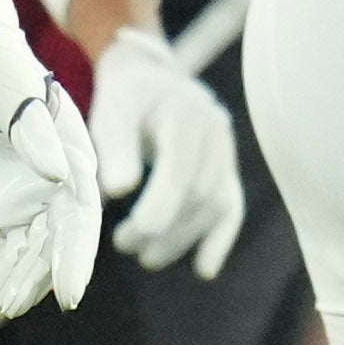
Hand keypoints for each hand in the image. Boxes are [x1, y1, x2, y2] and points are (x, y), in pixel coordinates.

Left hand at [0, 0, 107, 317]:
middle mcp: (54, 186)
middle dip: (39, 278)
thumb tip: (60, 176)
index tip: (69, 292)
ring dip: (12, 282)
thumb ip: (35, 132)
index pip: (81, 217)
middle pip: (55, 243)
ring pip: (25, 254)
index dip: (76, 256)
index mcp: (72, 157)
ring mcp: (23, 201)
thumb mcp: (12, 90)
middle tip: (14, 305)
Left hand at [75, 27, 250, 278]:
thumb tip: (118, 191)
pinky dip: (219, 239)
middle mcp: (214, 129)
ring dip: (182, 237)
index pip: (180, 161)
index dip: (162, 200)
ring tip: (146, 256)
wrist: (150, 76)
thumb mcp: (112, 111)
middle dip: (164, 225)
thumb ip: (113, 147)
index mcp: (184, 110)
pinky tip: (203, 268)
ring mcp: (226, 150)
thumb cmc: (126, 97)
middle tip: (125, 244)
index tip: (136, 229)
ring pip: (214, 203)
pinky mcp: (227, 169)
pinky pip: (232, 206)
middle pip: (198, 189)